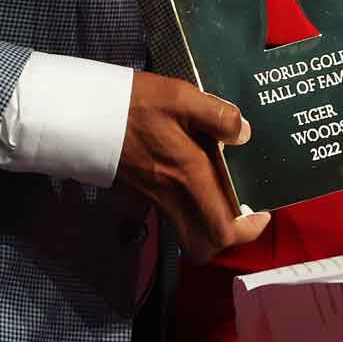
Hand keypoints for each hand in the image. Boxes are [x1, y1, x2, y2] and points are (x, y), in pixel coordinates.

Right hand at [114, 72, 269, 262]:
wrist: (82, 114)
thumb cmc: (133, 104)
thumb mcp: (180, 96)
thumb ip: (216, 115)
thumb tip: (243, 133)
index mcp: (190, 177)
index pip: (224, 230)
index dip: (248, 230)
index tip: (260, 211)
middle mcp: (173, 197)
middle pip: (205, 246)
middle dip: (227, 237)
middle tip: (241, 209)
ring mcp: (155, 198)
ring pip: (188, 233)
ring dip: (209, 224)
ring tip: (223, 192)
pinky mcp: (141, 192)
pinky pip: (173, 214)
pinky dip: (190, 208)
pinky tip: (196, 174)